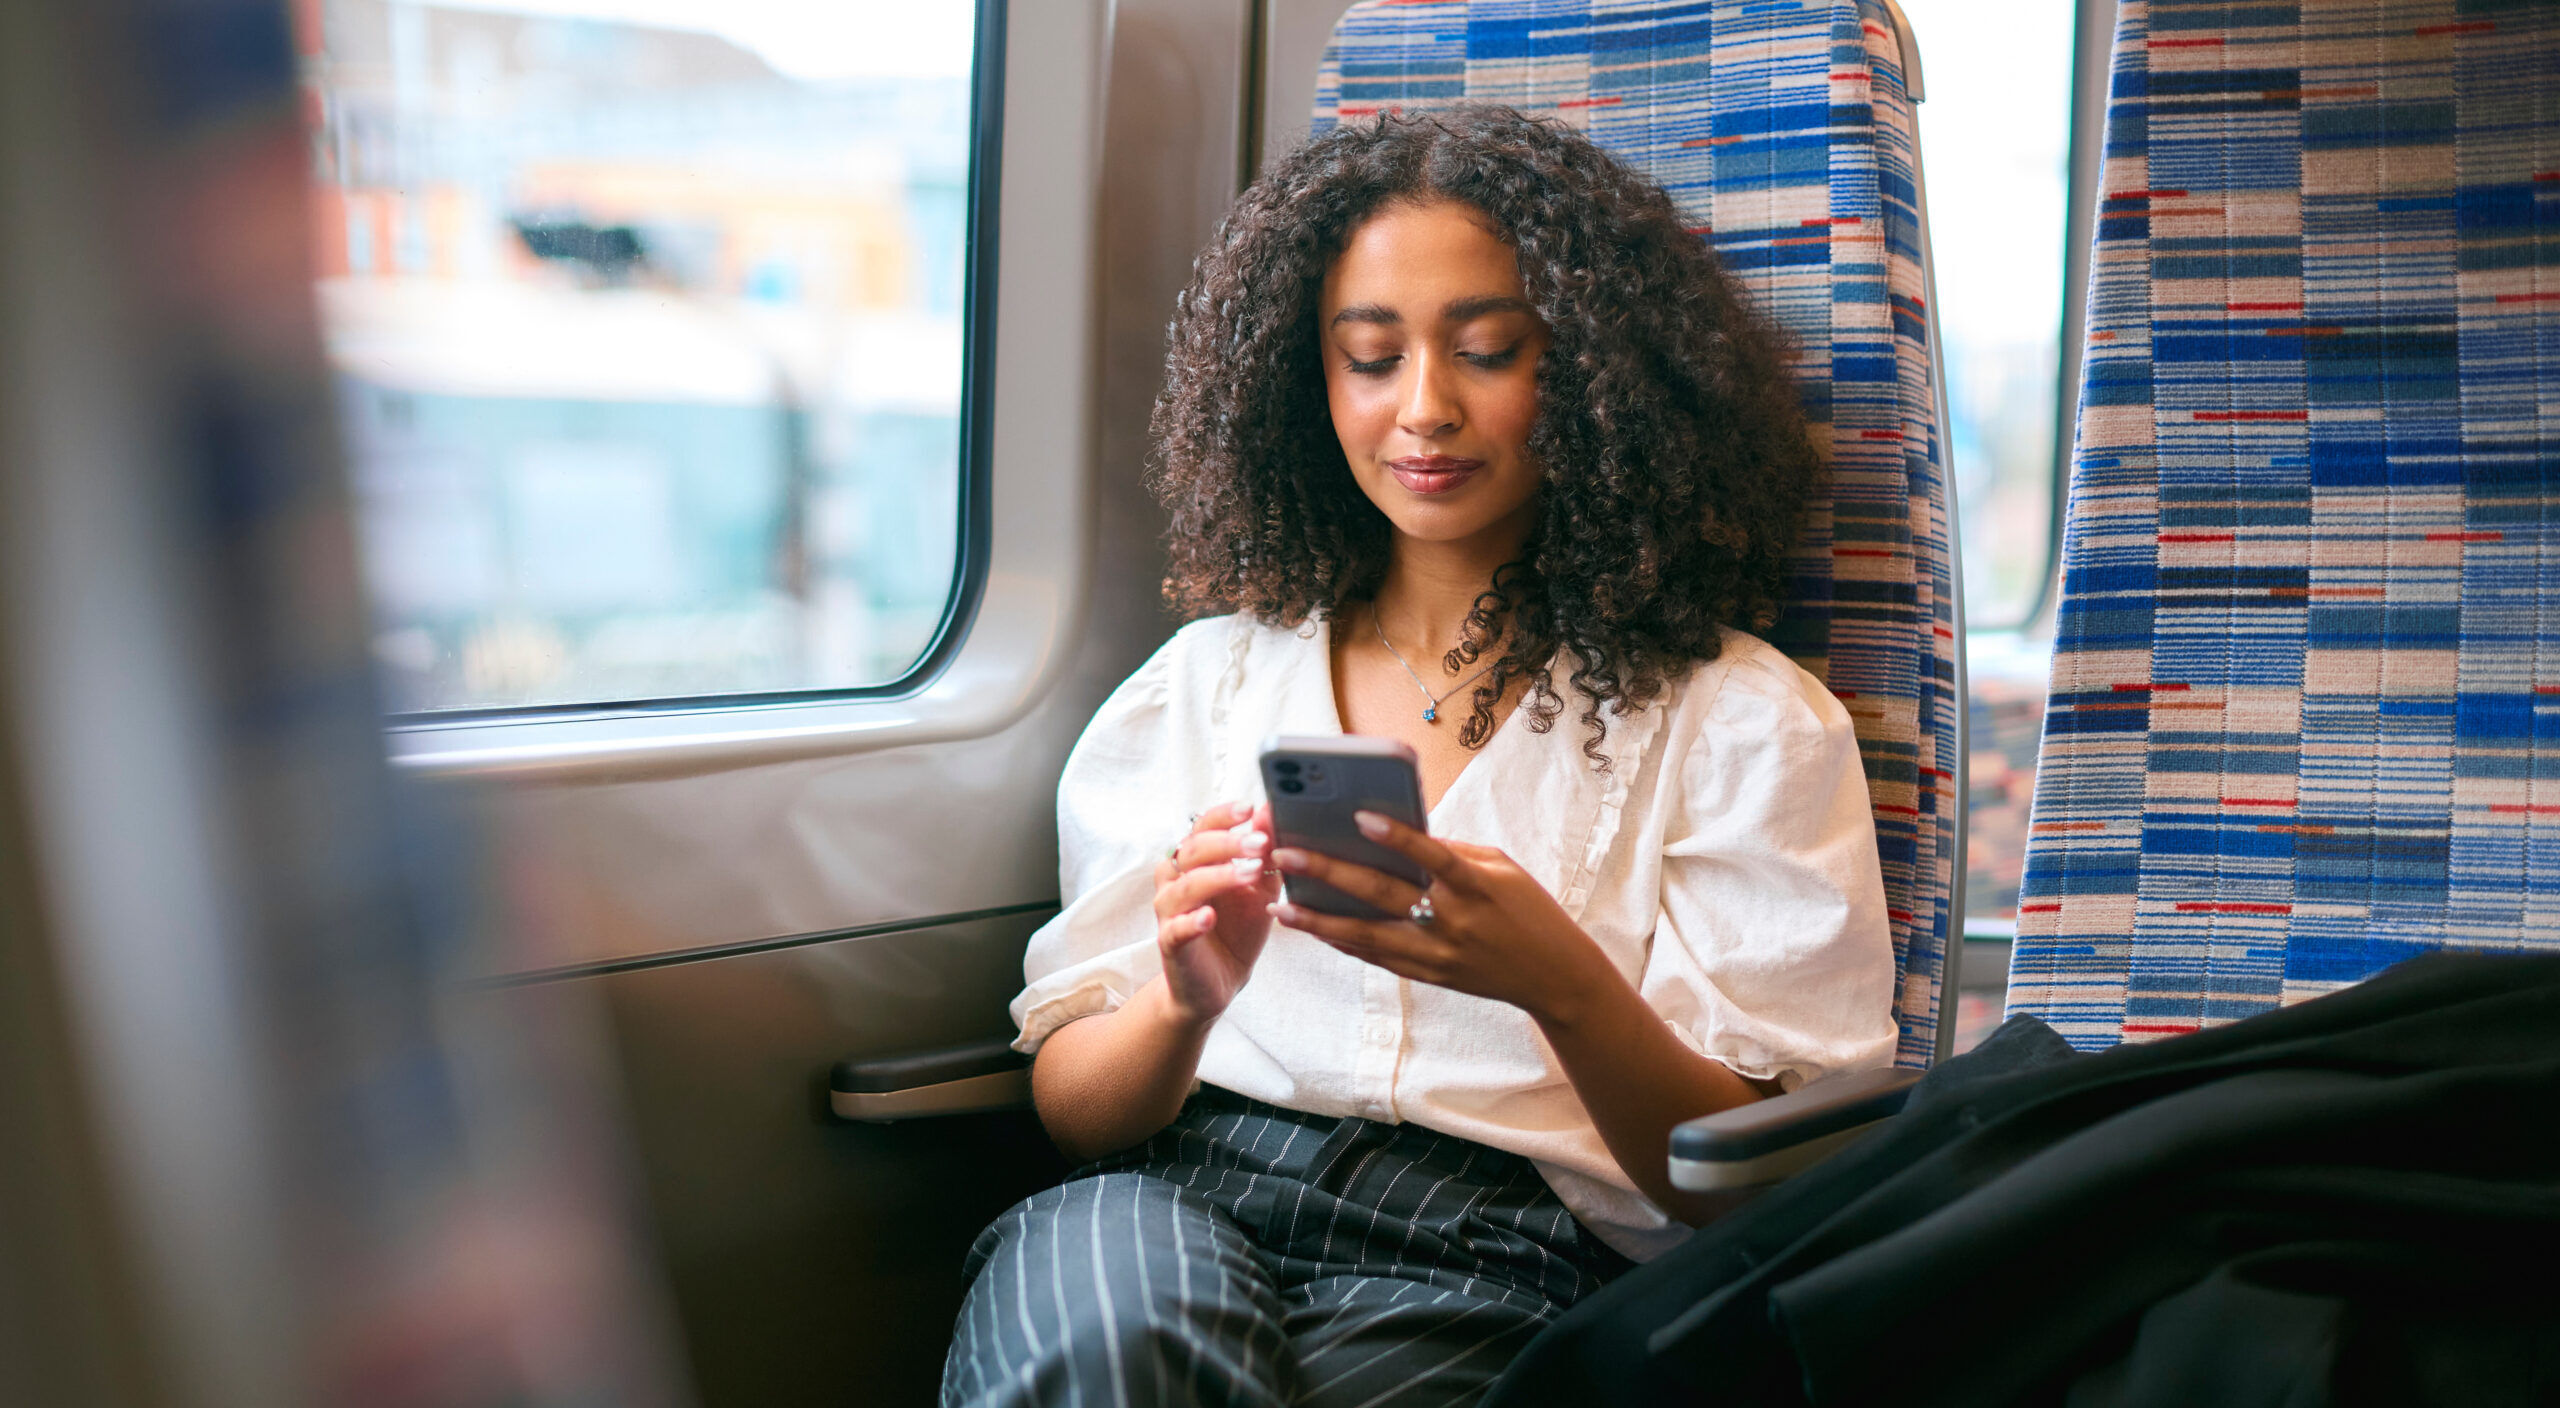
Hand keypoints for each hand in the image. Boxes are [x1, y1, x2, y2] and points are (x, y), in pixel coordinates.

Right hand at [1152, 802, 1278, 1025]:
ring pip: (1184, 886)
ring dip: (1217, 877)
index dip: (1224, 816)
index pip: (1203, 827)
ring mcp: (1170, 912)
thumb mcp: (1259, 889)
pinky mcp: (1170, 943)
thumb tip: (1270, 811)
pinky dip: (1191, 921)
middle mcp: (1176, 880)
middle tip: (1259, 843)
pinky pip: (1175, 928)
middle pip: (1193, 850)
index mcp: (1196, 862)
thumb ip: (1265, 855)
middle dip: (1227, 844)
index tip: (1250, 808)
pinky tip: (1208, 917)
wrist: (1220, 982)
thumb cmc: (1237, 929)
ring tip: (1249, 874)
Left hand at [1267, 811, 1609, 1025]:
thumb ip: (1452, 852)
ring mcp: (1437, 954)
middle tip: (1286, 857)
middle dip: (1329, 874)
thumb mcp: (1501, 870)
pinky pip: (1379, 957)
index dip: (1397, 837)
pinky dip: (1345, 943)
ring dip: (1321, 922)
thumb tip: (1401, 835)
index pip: (1432, 857)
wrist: (1553, 975)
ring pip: (1368, 936)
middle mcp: (1452, 921)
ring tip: (1282, 908)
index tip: (1359, 817)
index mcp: (1476, 887)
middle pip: (1383, 894)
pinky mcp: (1429, 976)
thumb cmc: (1528, 910)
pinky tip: (1316, 930)